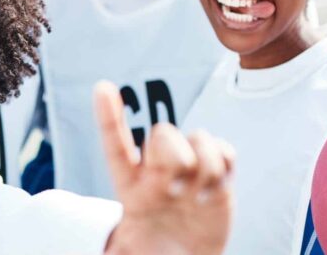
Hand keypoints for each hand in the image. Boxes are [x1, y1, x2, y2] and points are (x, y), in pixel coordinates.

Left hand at [97, 82, 232, 254]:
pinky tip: (216, 190)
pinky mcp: (218, 175)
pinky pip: (224, 151)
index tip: (102, 88)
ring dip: (203, 164)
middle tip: (177, 192)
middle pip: (163, 135)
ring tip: (198, 197)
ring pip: (198, 137)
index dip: (109, 117)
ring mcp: (190, 169)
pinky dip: (224, 164)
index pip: (116, 145)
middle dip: (173, 157)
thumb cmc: (156, 253)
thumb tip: (111, 254)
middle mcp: (159, 170)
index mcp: (132, 185)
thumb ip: (121, 248)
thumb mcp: (133, 251)